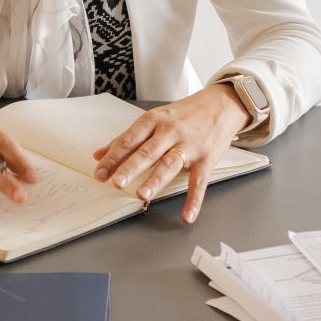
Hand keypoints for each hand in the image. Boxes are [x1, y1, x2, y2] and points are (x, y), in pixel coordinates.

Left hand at [90, 85, 250, 224]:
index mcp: (153, 121)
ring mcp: (189, 146)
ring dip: (156, 180)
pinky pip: (199, 182)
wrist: (221, 104)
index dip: (113, 158)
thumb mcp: (154, 119)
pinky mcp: (206, 159)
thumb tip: (99, 154)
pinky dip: (194, 200)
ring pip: (170, 164)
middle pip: (147, 151)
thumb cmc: (184, 114)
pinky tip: (187, 215)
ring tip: (142, 195)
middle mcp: (170, 132)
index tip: (100, 174)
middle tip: (116, 183)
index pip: (129, 140)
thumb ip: (127, 138)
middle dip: (130, 168)